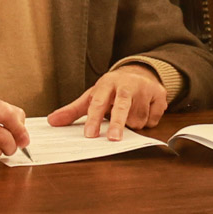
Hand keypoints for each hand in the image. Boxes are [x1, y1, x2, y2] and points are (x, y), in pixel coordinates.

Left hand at [47, 64, 167, 140]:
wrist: (139, 73)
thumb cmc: (112, 89)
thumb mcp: (92, 96)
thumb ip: (73, 111)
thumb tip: (52, 121)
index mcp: (107, 83)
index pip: (98, 102)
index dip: (94, 119)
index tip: (90, 135)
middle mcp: (126, 84)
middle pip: (122, 106)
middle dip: (117, 123)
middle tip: (112, 139)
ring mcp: (145, 88)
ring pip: (138, 119)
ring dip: (132, 124)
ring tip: (128, 115)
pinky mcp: (160, 95)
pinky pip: (153, 119)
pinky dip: (147, 121)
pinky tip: (143, 112)